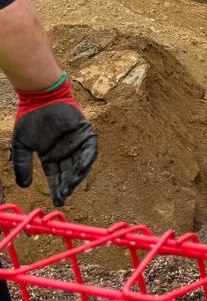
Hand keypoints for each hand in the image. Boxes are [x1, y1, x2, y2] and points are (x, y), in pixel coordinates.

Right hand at [11, 77, 96, 206]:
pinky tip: (81, 169)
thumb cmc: (29, 120)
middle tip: (64, 196)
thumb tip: (24, 187)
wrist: (38, 99)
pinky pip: (90, 149)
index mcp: (52, 157)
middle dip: (67, 185)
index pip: (56, 177)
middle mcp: (65, 152)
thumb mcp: (21, 146)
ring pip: (81, 164)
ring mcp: (76, 143)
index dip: (57, 189)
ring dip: (77, 175)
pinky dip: (87, 159)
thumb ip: (22, 165)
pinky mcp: (85, 133)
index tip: (58, 202)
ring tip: (71, 186)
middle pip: (69, 173)